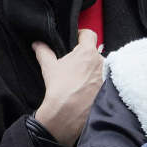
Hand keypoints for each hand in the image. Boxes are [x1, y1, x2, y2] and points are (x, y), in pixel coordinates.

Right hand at [32, 28, 104, 146]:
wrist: (68, 112)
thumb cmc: (59, 88)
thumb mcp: (49, 67)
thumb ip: (43, 52)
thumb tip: (37, 44)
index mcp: (87, 52)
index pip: (89, 34)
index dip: (81, 35)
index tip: (76, 39)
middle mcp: (101, 61)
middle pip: (93, 52)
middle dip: (84, 56)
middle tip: (73, 64)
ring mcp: (106, 74)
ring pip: (99, 66)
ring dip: (91, 69)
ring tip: (78, 78)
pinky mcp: (108, 87)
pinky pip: (103, 79)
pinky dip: (96, 81)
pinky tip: (85, 87)